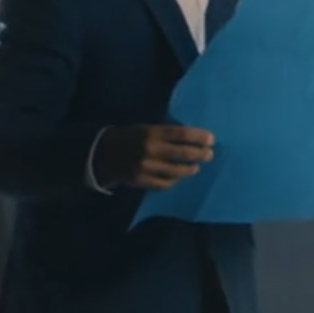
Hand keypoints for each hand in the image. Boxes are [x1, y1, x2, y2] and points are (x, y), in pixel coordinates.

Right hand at [93, 124, 214, 189]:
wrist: (102, 153)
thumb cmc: (129, 137)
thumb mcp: (145, 128)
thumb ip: (165, 132)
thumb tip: (191, 137)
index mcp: (151, 132)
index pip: (181, 134)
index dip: (199, 137)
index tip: (211, 139)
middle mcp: (150, 149)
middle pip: (183, 154)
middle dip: (200, 154)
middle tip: (209, 154)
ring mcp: (146, 167)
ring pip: (176, 171)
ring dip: (189, 169)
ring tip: (195, 167)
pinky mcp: (142, 180)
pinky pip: (164, 184)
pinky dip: (173, 181)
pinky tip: (177, 178)